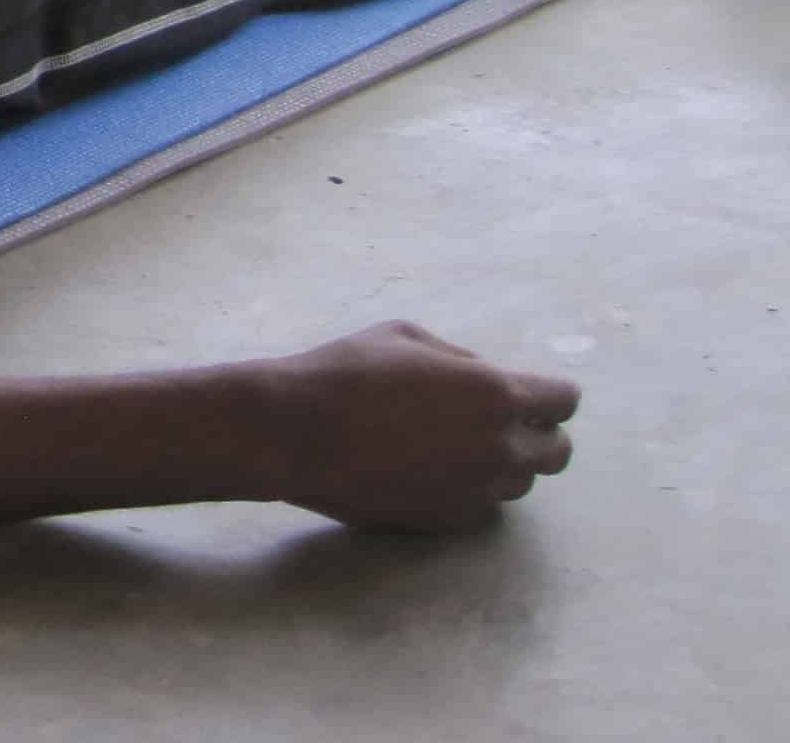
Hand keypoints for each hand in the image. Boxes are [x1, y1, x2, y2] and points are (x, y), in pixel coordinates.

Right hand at [266, 322, 579, 531]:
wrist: (296, 433)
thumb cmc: (345, 372)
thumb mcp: (404, 337)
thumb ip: (459, 359)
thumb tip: (484, 378)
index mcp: (496, 394)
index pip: (563, 400)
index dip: (550, 394)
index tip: (532, 392)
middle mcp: (501, 448)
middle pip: (557, 452)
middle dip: (539, 433)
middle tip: (500, 421)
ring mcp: (479, 491)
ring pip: (521, 482)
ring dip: (504, 463)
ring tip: (455, 445)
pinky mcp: (452, 521)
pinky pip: (484, 505)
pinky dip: (471, 488)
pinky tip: (431, 469)